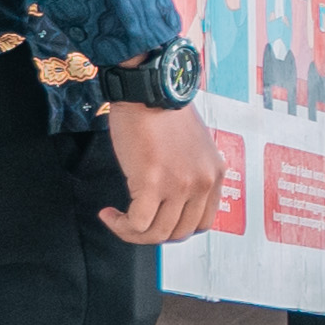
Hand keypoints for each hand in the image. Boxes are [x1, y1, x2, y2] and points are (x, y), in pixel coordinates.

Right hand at [95, 98, 224, 244]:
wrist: (148, 89)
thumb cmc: (162, 111)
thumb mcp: (191, 146)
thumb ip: (188, 172)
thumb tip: (170, 201)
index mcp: (215, 174)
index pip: (202, 223)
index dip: (176, 228)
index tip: (155, 220)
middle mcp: (203, 182)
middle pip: (180, 233)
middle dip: (153, 235)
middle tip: (132, 223)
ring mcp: (180, 185)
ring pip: (157, 233)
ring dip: (132, 234)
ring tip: (117, 219)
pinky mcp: (153, 182)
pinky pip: (137, 224)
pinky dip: (120, 225)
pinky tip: (108, 214)